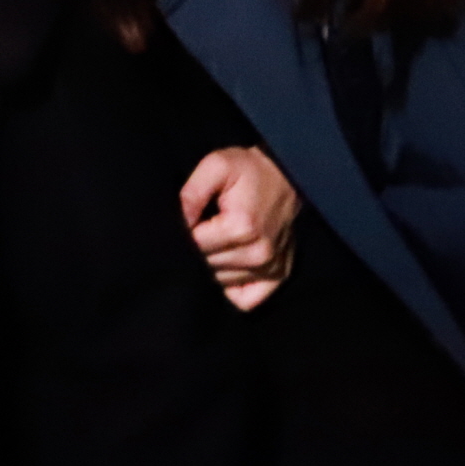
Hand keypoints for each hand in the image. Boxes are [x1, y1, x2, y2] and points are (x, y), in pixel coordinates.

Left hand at [182, 146, 300, 311]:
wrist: (286, 175)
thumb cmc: (247, 170)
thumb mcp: (215, 166)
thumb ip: (191, 194)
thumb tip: (178, 224)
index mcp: (242, 227)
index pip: (195, 246)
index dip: (185, 233)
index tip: (192, 219)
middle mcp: (259, 254)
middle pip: (206, 266)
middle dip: (196, 250)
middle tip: (204, 227)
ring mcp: (270, 268)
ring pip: (221, 282)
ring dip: (213, 266)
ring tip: (218, 240)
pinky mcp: (278, 276)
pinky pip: (245, 299)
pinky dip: (232, 287)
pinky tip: (228, 264)